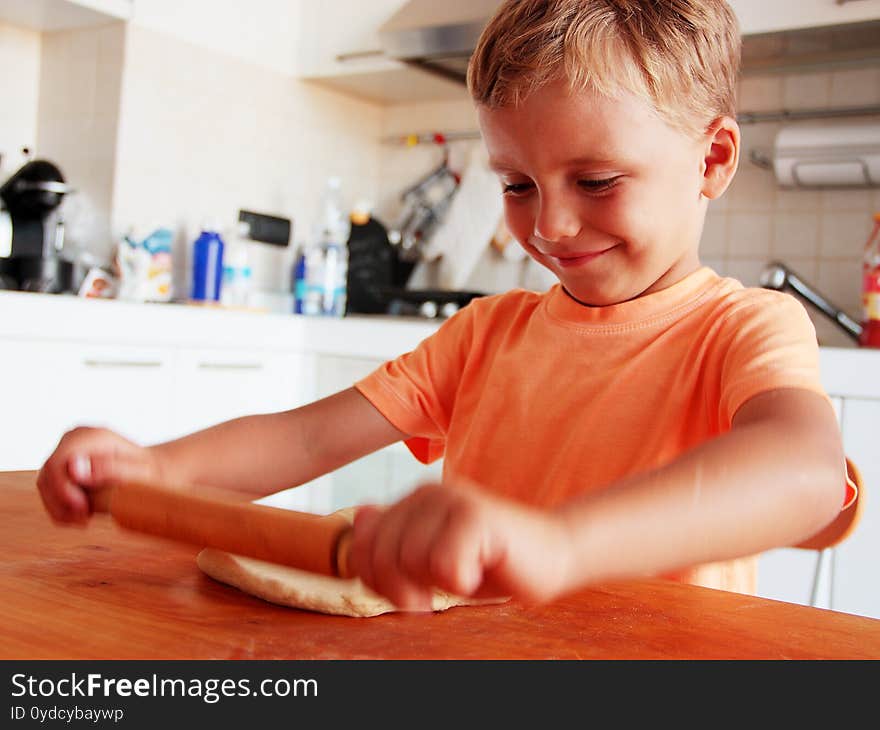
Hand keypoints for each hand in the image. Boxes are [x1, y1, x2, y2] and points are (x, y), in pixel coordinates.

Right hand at [36, 426, 163, 524]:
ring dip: (61, 508)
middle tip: (85, 519)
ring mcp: (66, 452)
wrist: (152, 473)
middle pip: (48, 475)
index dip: (62, 489)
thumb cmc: (149, 473)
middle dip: (62, 503)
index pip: (57, 462)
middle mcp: (75, 439)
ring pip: (45, 485)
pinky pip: (49, 491)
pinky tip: (82, 516)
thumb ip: (108, 469)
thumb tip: (74, 468)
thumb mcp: (138, 473)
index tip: (82, 509)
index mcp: (92, 436)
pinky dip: (61, 509)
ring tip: (85, 519)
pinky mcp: (62, 467)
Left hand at [349, 480, 574, 610]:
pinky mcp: (476, 515)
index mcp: (412, 501)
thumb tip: (360, 516)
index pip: (362, 548)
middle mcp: (428, 492)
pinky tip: (480, 570)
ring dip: (437, 583)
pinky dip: (461, 581)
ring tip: (464, 572)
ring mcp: (452, 499)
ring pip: (409, 559)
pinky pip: (445, 566)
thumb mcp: (430, 562)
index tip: (412, 589)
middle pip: (380, 555)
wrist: (551, 557)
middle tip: (439, 589)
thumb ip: (392, 541)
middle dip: (404, 587)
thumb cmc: (490, 563)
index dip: (380, 581)